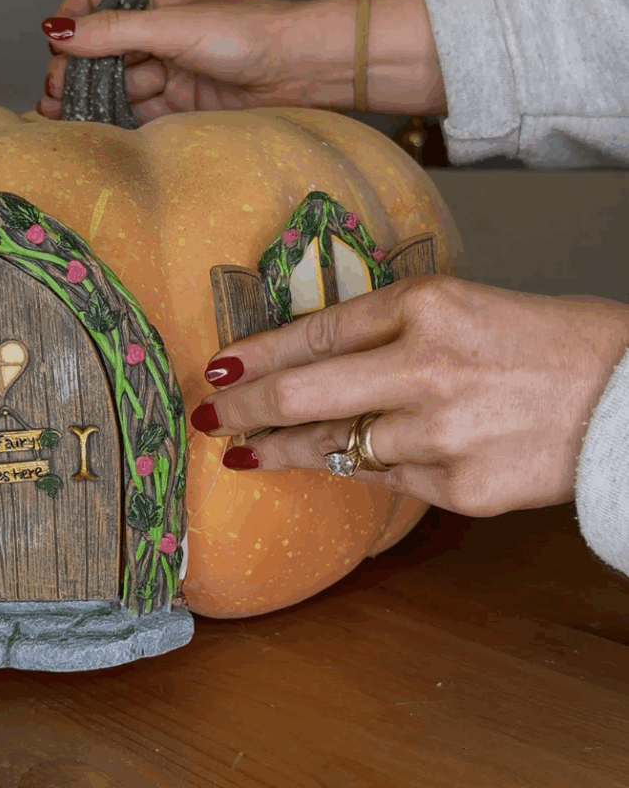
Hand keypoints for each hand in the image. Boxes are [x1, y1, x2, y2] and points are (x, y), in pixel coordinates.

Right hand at [38, 0, 444, 123]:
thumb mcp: (172, 27)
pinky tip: (94, 129)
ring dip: (91, 99)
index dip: (71, 22)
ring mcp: (169, 64)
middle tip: (51, 97)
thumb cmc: (247, 33)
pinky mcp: (182, 99)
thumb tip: (55, 32)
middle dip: (74, 71)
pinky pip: (139, 109)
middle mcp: (157, 26)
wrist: (300, 70)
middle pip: (101, 49)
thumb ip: (112, 32)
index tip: (54, 47)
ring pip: (118, 82)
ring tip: (62, 119)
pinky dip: (117, 119)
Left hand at [190, 276, 628, 517]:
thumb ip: (393, 328)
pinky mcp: (459, 487)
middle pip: (306, 390)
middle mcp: (426, 366)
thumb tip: (317, 355)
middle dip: (244, 405)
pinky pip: (384, 480)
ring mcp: (441, 432)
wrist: (627, 400)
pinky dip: (352, 469)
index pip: (318, 329)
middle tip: (206, 412)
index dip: (261, 350)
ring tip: (245, 450)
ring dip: (284, 449)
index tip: (223, 363)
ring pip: (336, 445)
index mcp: (429, 304)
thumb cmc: (550, 341)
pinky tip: (321, 465)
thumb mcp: (466, 305)